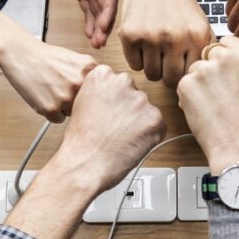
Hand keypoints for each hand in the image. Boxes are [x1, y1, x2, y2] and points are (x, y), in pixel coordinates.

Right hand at [0, 26, 96, 121]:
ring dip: (64, 108)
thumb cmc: (47, 57)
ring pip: (73, 114)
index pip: (100, 95)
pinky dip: (51, 112)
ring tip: (52, 91)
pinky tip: (44, 97)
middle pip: (87, 106)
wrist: (22, 54)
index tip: (84, 94)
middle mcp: (80, 84)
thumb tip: (106, 96)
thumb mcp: (78, 60)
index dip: (90, 95)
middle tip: (63, 89)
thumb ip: (92, 77)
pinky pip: (57, 119)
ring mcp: (65, 98)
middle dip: (77, 101)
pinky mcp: (51, 109)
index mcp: (90, 70)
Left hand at [42, 0, 117, 47]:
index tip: (103, 25)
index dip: (109, 10)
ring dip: (98, 27)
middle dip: (105, 24)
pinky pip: (87, 9)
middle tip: (100, 41)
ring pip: (97, 10)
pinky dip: (89, 22)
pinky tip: (90, 35)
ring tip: (96, 44)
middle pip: (106, 6)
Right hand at [56, 65, 166, 191]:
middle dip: (129, 110)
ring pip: (146, 110)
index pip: (118, 82)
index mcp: (102, 75)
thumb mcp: (82, 104)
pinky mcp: (155, 118)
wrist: (86, 163)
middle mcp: (123, 82)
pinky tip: (131, 144)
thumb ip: (101, 94)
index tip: (108, 112)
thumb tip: (116, 98)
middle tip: (116, 128)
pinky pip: (158, 126)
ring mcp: (141, 100)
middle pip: (134, 94)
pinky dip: (149, 137)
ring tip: (121, 139)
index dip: (114, 101)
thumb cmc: (80, 141)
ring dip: (139, 123)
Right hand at [119, 0, 212, 87]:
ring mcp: (151, 37)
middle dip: (168, 74)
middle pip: (170, 80)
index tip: (181, 66)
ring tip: (155, 51)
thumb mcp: (201, 25)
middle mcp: (175, 38)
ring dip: (153, 67)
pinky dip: (138, 59)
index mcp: (196, 37)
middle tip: (166, 62)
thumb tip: (206, 77)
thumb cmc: (179, 5)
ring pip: (151, 75)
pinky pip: (134, 65)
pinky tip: (143, 44)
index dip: (185, 73)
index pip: (191, 75)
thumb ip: (205, 51)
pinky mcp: (130, 36)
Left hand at [177, 37, 238, 174]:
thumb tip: (213, 56)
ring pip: (193, 70)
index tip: (225, 74)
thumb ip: (233, 64)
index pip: (224, 42)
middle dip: (208, 71)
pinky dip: (188, 98)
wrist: (236, 143)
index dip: (221, 59)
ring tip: (213, 105)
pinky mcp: (187, 83)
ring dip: (197, 85)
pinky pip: (182, 85)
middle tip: (219, 95)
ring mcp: (205, 69)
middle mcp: (225, 56)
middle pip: (206, 54)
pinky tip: (203, 111)